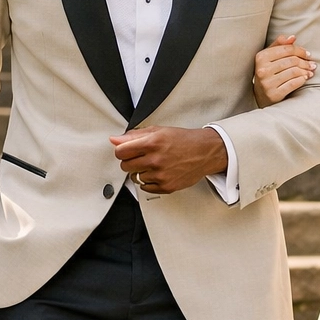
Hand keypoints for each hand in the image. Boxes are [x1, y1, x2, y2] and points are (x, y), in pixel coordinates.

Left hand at [110, 126, 227, 193]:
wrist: (205, 152)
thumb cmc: (183, 140)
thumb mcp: (159, 131)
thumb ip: (134, 136)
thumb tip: (115, 140)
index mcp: (152, 142)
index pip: (120, 151)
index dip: (121, 151)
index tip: (126, 151)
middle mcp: (156, 159)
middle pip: (125, 166)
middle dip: (130, 161)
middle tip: (141, 157)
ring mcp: (161, 175)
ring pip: (135, 177)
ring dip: (141, 172)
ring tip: (154, 164)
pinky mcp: (166, 186)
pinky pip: (145, 187)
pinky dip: (149, 182)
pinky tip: (158, 173)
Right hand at [253, 34, 314, 107]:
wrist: (261, 96)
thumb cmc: (268, 72)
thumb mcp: (270, 57)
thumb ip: (279, 45)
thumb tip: (293, 37)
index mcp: (261, 57)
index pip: (286, 49)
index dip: (300, 50)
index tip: (308, 54)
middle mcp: (262, 70)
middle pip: (291, 61)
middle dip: (304, 62)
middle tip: (312, 64)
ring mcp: (267, 83)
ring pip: (293, 72)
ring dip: (305, 71)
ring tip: (310, 71)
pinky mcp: (273, 94)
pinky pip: (292, 84)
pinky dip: (301, 80)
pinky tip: (304, 79)